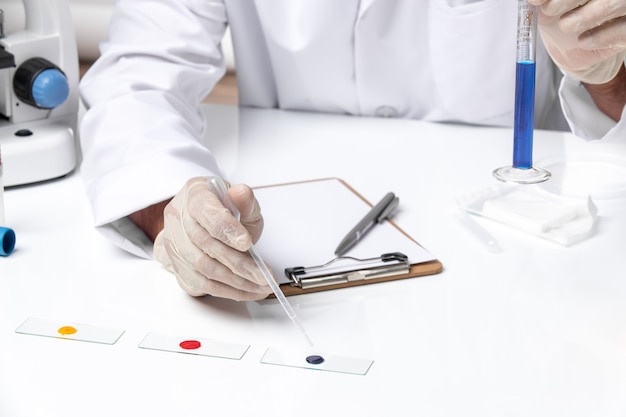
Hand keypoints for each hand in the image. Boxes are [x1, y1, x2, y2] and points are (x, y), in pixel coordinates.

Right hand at [153, 177, 270, 299]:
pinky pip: (199, 283)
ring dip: (234, 282)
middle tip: (263, 275)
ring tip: (259, 286)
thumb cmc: (224, 208)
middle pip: (205, 245)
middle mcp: (177, 218)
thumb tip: (241, 194)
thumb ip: (245, 200)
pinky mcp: (175, 265)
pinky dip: (225, 290)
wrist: (205, 220)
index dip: (226, 229)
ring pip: (202, 268)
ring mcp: (173, 242)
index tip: (247, 243)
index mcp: (195, 194)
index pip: (207, 212)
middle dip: (238, 264)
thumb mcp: (241, 200)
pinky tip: (245, 291)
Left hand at [528, 0, 625, 83]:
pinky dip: (603, 35)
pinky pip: (623, 31)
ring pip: (615, 3)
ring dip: (586, 15)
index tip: (535, 0)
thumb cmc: (563, 21)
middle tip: (549, 11)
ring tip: (567, 26)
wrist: (577, 46)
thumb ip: (544, 4)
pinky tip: (583, 41)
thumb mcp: (548, 11)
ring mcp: (623, 9)